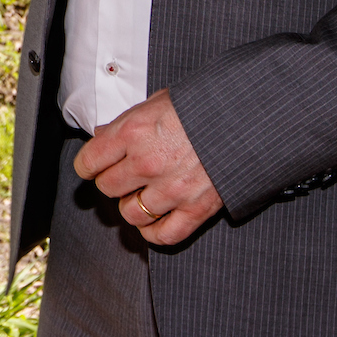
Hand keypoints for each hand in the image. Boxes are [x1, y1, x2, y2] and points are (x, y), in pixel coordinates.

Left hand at [72, 89, 223, 244]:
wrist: (247, 116)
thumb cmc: (204, 105)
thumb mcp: (158, 101)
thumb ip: (128, 121)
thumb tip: (104, 134)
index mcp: (133, 132)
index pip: (89, 162)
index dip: (89, 164)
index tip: (94, 165)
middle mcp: (148, 162)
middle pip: (107, 188)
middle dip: (112, 182)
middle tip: (123, 176)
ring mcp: (172, 189)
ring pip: (131, 214)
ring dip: (133, 206)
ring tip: (141, 195)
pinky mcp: (196, 208)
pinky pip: (164, 235)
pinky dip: (155, 232)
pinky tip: (154, 221)